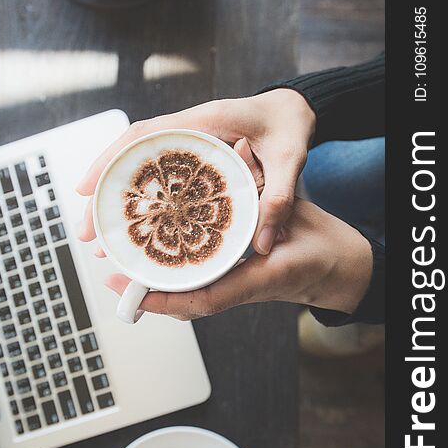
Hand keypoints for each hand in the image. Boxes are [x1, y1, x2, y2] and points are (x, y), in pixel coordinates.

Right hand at [78, 88, 315, 253]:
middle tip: (86, 229)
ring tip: (98, 228)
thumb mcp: (290, 160)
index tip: (85, 188)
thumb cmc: (290, 126)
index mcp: (204, 121)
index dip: (110, 160)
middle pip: (130, 152)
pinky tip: (129, 215)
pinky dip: (137, 188)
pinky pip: (155, 166)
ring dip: (114, 189)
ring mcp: (187, 138)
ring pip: (138, 160)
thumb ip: (279, 197)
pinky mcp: (191, 150)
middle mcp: (188, 127)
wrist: (293, 107)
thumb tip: (263, 245)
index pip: (144, 136)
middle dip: (102, 185)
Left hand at [105, 140, 372, 320]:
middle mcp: (236, 288)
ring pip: (187, 293)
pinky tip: (155, 260)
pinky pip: (198, 282)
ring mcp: (233, 285)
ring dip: (155, 283)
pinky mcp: (233, 278)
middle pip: (184, 299)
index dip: (164, 297)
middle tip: (113, 273)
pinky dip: (173, 276)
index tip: (131, 290)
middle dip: (147, 291)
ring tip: (123, 265)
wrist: (334, 268)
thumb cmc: (321, 252)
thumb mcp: (298, 219)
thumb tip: (240, 149)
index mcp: (254, 283)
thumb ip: (266, 182)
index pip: (203, 299)